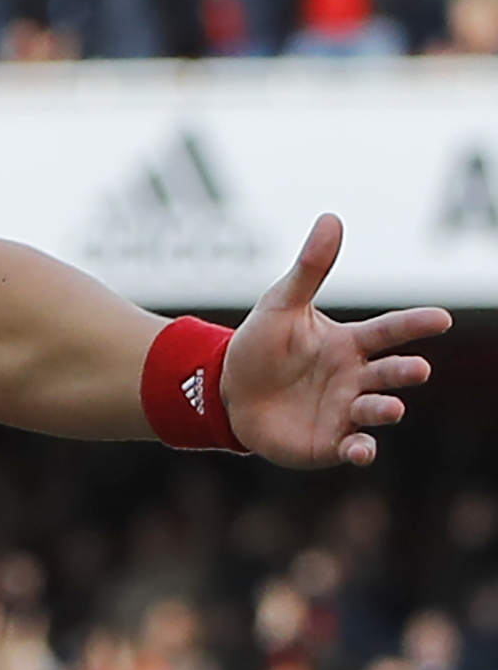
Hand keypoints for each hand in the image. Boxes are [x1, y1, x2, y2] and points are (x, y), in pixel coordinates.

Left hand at [224, 215, 450, 467]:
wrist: (227, 392)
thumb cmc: (261, 346)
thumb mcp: (280, 305)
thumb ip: (310, 269)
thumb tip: (331, 218)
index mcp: (349, 343)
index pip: (388, 330)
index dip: (414, 324)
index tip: (441, 318)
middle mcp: (355, 378)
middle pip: (389, 373)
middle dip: (404, 373)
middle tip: (417, 370)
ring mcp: (345, 411)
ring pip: (376, 411)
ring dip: (384, 410)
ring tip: (388, 408)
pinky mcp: (329, 442)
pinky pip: (353, 446)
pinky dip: (361, 450)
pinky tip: (362, 451)